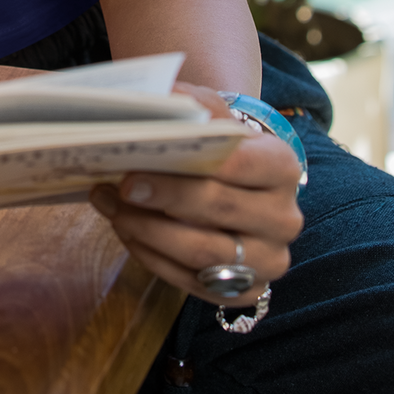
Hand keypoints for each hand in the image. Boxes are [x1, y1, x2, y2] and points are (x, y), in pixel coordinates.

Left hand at [89, 83, 302, 306]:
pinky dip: (152, 256)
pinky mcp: (247, 292)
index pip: (238, 166)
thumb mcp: (212, 114)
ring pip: (201, 253)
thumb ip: (187, 103)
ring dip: (147, 231)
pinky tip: (126, 230)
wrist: (241, 184)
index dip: (185, 171)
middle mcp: (283, 218)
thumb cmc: (221, 145)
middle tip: (118, 187)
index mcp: (281, 167)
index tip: (133, 170)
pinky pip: (192, 282)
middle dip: (161, 200)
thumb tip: (149, 101)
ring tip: (110, 207)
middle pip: (217, 210)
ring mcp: (268, 260)